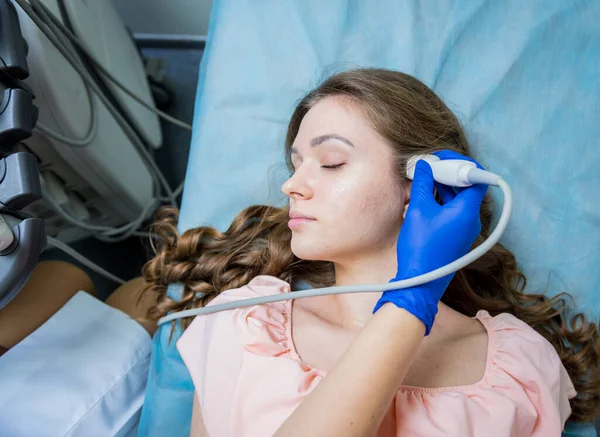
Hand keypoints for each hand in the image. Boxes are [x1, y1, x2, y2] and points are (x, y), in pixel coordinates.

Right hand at [373, 150, 488, 334]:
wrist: (419, 283)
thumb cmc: (420, 248)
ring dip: (442, 187)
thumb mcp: (419, 211)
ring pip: (458, 199)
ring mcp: (464, 230)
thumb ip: (424, 184)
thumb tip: (426, 165)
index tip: (440, 158)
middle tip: (427, 167)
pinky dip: (441, 201)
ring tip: (422, 181)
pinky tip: (423, 198)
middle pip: (466, 187)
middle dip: (447, 174)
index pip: (477, 177)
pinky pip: (452, 211)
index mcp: (468, 212)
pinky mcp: (455, 236)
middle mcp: (471, 220)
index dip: (460, 163)